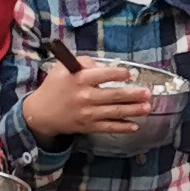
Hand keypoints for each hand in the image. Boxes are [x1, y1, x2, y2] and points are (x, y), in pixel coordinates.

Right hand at [26, 56, 164, 137]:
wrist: (41, 113)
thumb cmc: (55, 86)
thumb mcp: (63, 68)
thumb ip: (84, 63)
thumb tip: (104, 65)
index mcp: (79, 79)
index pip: (102, 75)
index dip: (117, 74)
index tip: (129, 74)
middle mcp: (85, 96)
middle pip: (113, 95)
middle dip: (133, 95)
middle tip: (148, 93)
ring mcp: (87, 113)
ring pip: (114, 112)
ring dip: (133, 110)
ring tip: (147, 108)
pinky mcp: (88, 126)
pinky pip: (108, 127)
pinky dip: (122, 127)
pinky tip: (135, 126)